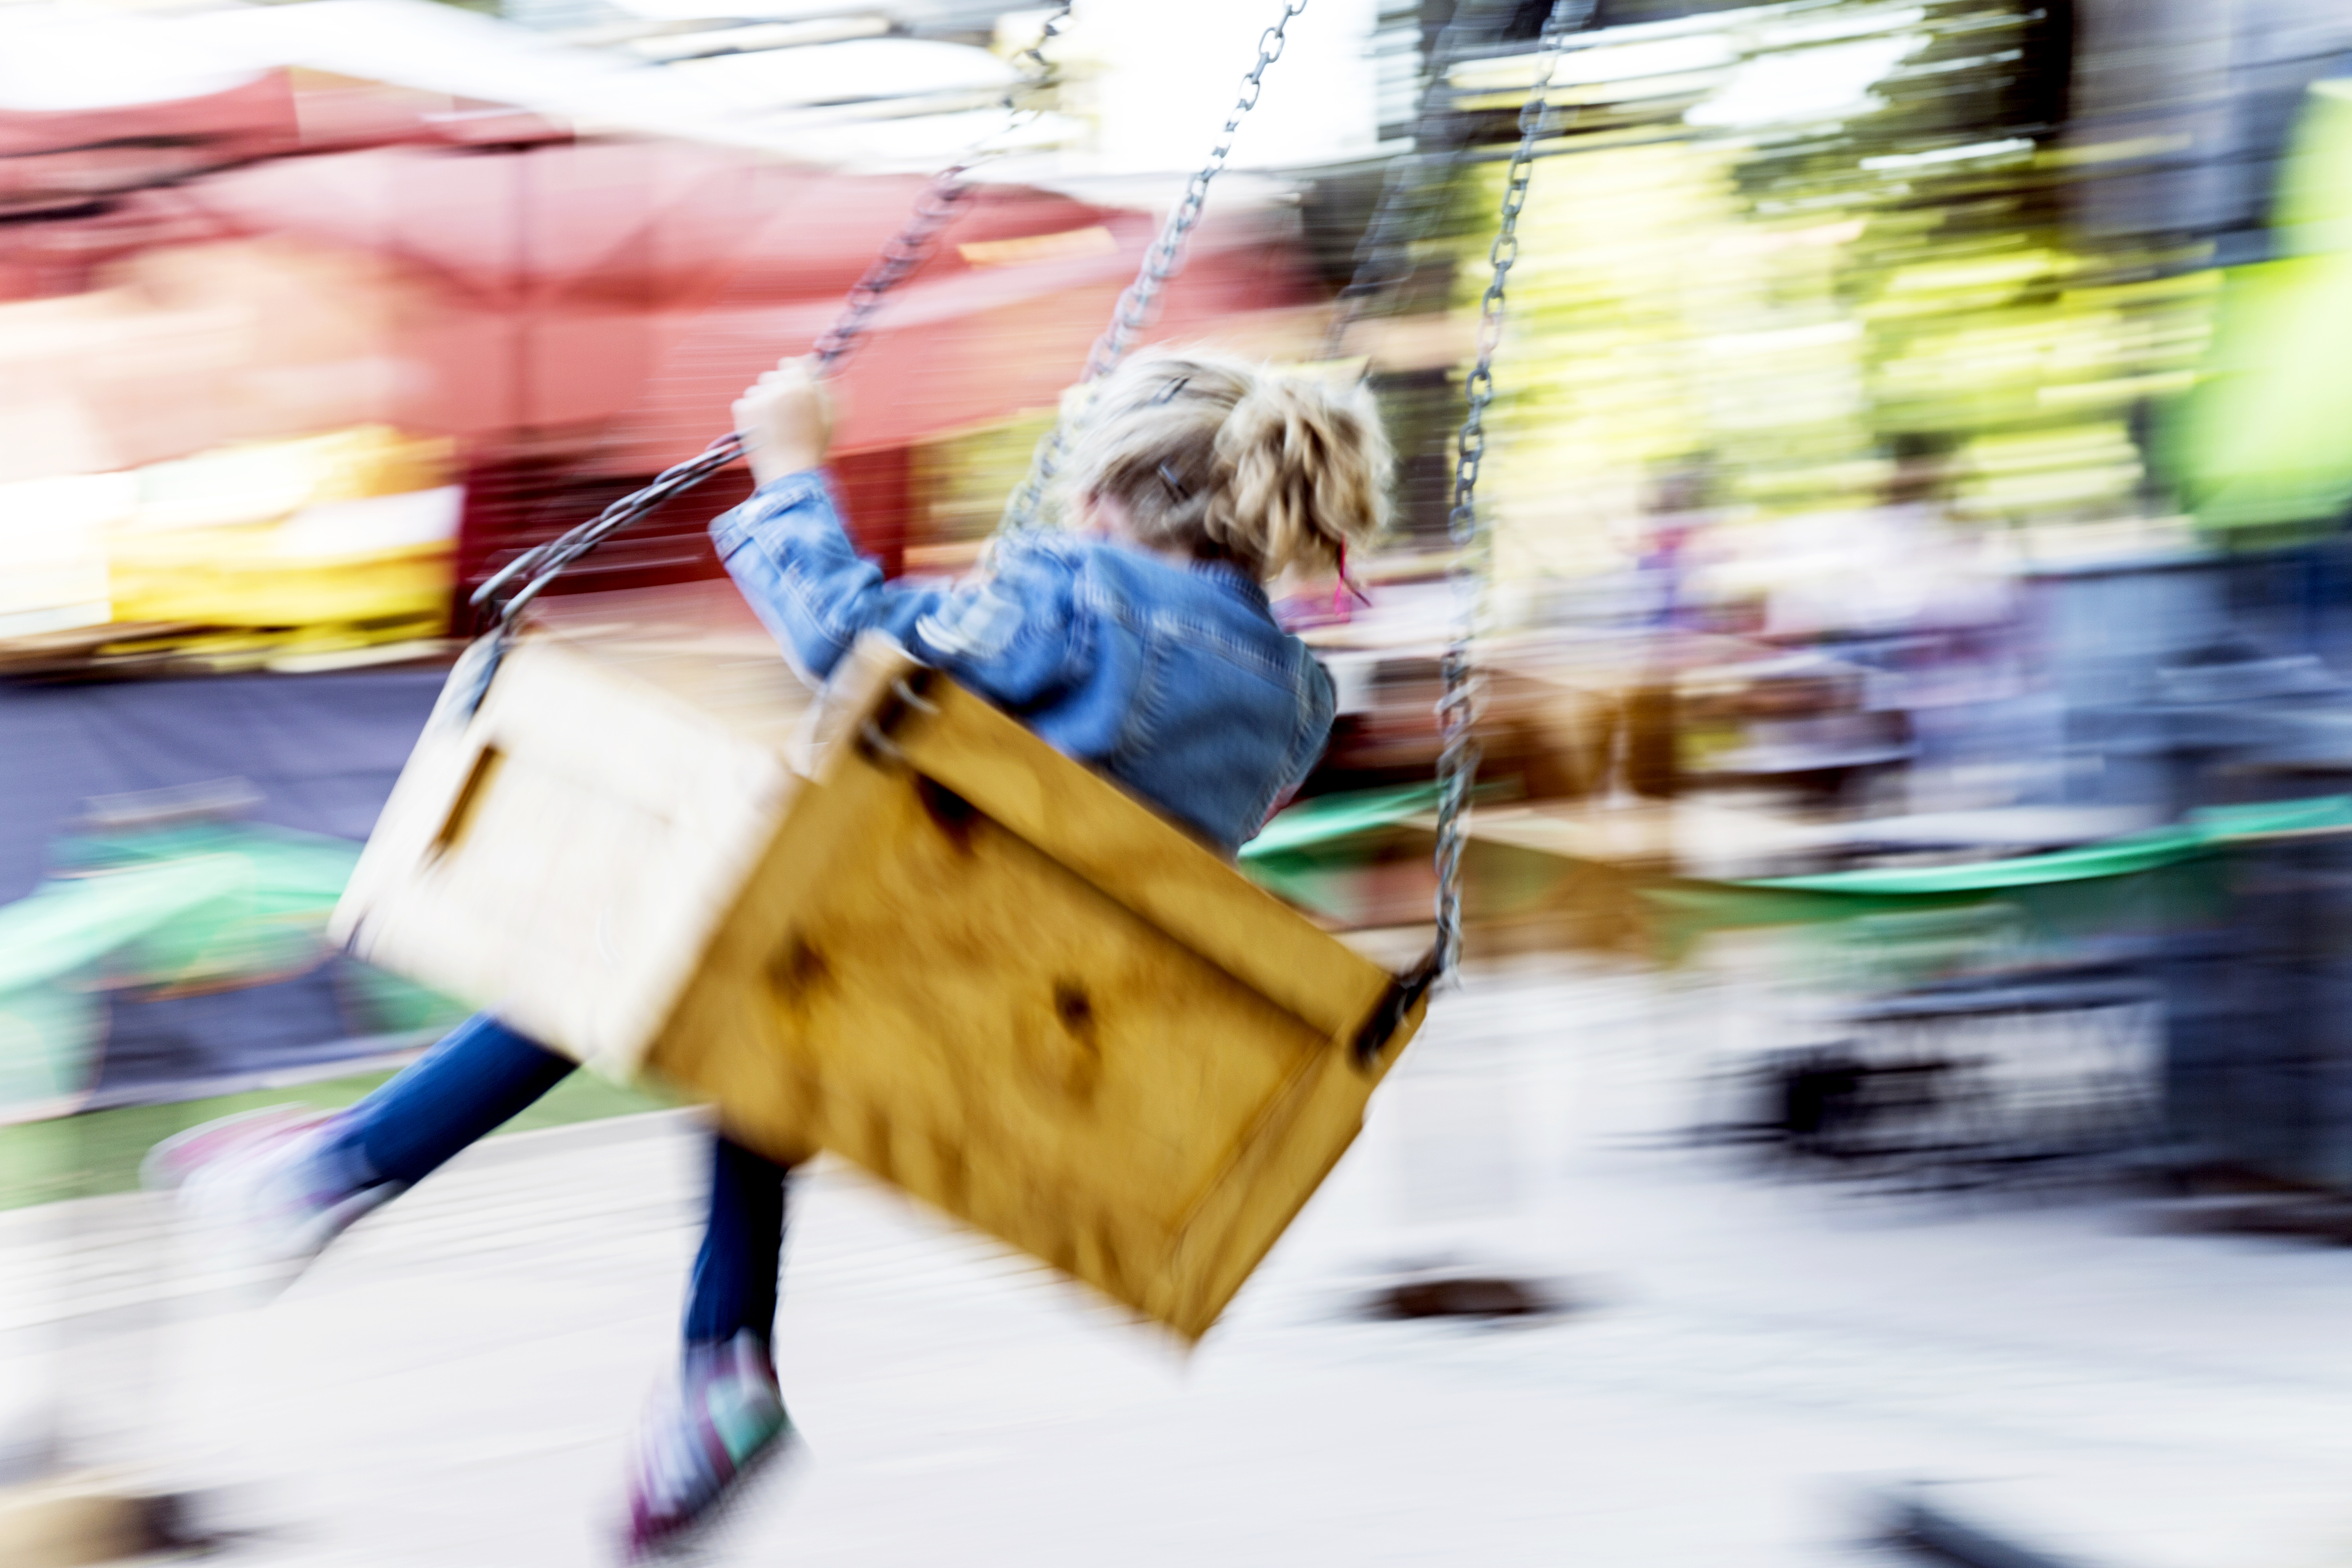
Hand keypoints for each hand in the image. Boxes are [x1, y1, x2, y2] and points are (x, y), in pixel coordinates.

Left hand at [733, 356, 834, 487]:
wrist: (789, 474)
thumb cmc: (814, 447)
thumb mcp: (832, 416)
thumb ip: (828, 387)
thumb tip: (819, 368)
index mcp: (802, 385)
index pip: (790, 363)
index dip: (793, 376)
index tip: (795, 387)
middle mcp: (778, 387)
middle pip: (773, 375)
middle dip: (778, 389)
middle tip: (786, 412)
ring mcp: (758, 398)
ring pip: (757, 389)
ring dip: (764, 401)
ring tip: (774, 424)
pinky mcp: (742, 410)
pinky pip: (745, 402)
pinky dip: (751, 414)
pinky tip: (763, 429)